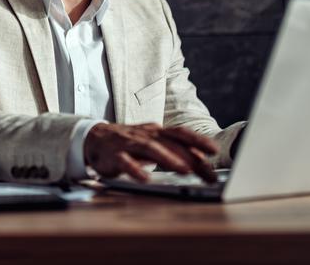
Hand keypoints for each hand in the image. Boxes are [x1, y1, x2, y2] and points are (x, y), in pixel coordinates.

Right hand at [83, 122, 218, 182]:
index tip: (214, 151)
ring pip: (150, 148)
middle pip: (171, 143)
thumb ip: (172, 152)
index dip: (198, 141)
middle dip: (191, 157)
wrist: (94, 138)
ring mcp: (129, 143)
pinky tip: (145, 178)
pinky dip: (135, 169)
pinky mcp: (114, 154)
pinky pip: (125, 161)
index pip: (181, 134)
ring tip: (184, 171)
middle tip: (207, 172)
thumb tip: (199, 163)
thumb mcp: (152, 145)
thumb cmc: (129, 144)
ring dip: (169, 159)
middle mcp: (145, 135)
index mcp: (157, 132)